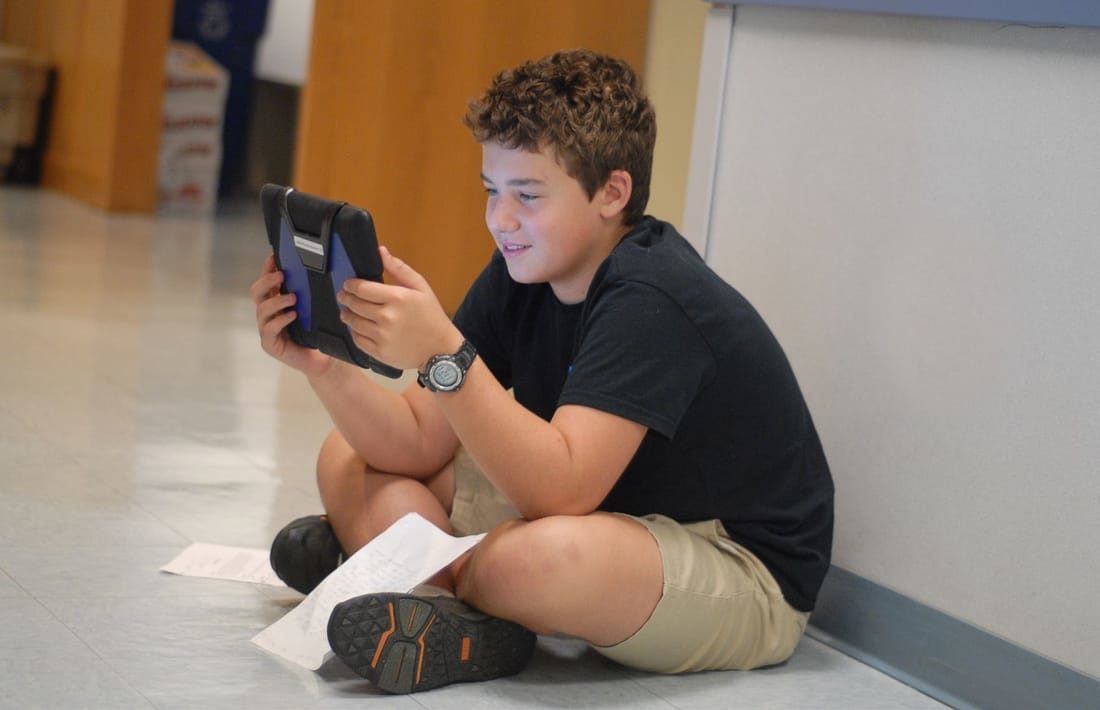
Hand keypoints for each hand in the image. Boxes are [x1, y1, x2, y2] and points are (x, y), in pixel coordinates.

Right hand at [249, 254, 333, 377]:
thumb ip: (309, 294)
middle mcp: (268, 315)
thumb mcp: (315, 310)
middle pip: (256, 292)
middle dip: (267, 281)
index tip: (273, 257)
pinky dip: (280, 320)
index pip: (266, 282)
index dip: (267, 269)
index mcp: (276, 304)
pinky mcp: (270, 344)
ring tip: (293, 298)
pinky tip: (292, 316)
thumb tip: (316, 271)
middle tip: (281, 275)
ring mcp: (267, 330)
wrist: (324, 361)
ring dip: (277, 300)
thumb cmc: (319, 335)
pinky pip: (269, 329)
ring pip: (262, 309)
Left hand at [337, 247, 462, 370]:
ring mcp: (382, 336)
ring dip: (347, 315)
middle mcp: (387, 317)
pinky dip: (354, 333)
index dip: (350, 285)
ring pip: (353, 323)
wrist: (441, 349)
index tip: (348, 284)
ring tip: (347, 312)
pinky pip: (358, 340)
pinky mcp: (380, 352)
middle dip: (346, 298)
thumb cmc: (432, 316)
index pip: (362, 288)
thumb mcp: (421, 288)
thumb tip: (381, 252)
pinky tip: (358, 328)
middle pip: (355, 305)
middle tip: (343, 296)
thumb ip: (399, 269)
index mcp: (397, 298)